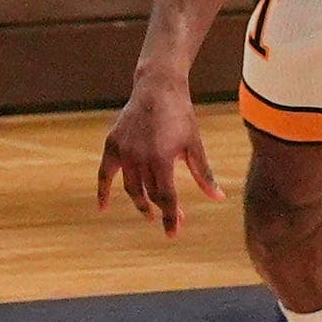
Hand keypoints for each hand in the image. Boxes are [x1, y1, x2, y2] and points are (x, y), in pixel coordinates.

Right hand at [97, 77, 223, 237]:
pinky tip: (103, 208)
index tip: (173, 234)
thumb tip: (218, 198)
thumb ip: (203, 173)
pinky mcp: (112, 144)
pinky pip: (104, 174)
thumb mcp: (195, 144)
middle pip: (149, 194)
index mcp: (162, 159)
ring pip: (130, 188)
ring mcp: (123, 151)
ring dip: (140, 203)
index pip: (166, 198)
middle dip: (161, 210)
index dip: (170, 217)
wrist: (157, 88)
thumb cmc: (181, 115)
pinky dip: (103, 191)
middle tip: (173, 218)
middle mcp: (139, 158)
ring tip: (149, 213)